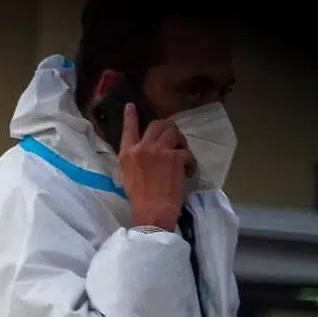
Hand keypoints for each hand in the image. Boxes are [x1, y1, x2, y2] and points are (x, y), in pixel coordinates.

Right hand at [118, 103, 195, 231]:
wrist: (152, 211)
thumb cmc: (139, 198)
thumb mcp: (127, 176)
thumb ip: (132, 159)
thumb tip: (142, 151)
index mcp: (127, 154)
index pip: (128, 130)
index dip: (130, 116)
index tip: (131, 105)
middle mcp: (142, 148)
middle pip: (157, 125)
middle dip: (168, 128)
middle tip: (174, 137)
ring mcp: (160, 151)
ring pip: (174, 132)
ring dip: (180, 141)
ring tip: (182, 153)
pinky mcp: (176, 157)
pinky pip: (186, 151)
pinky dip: (190, 162)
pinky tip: (188, 172)